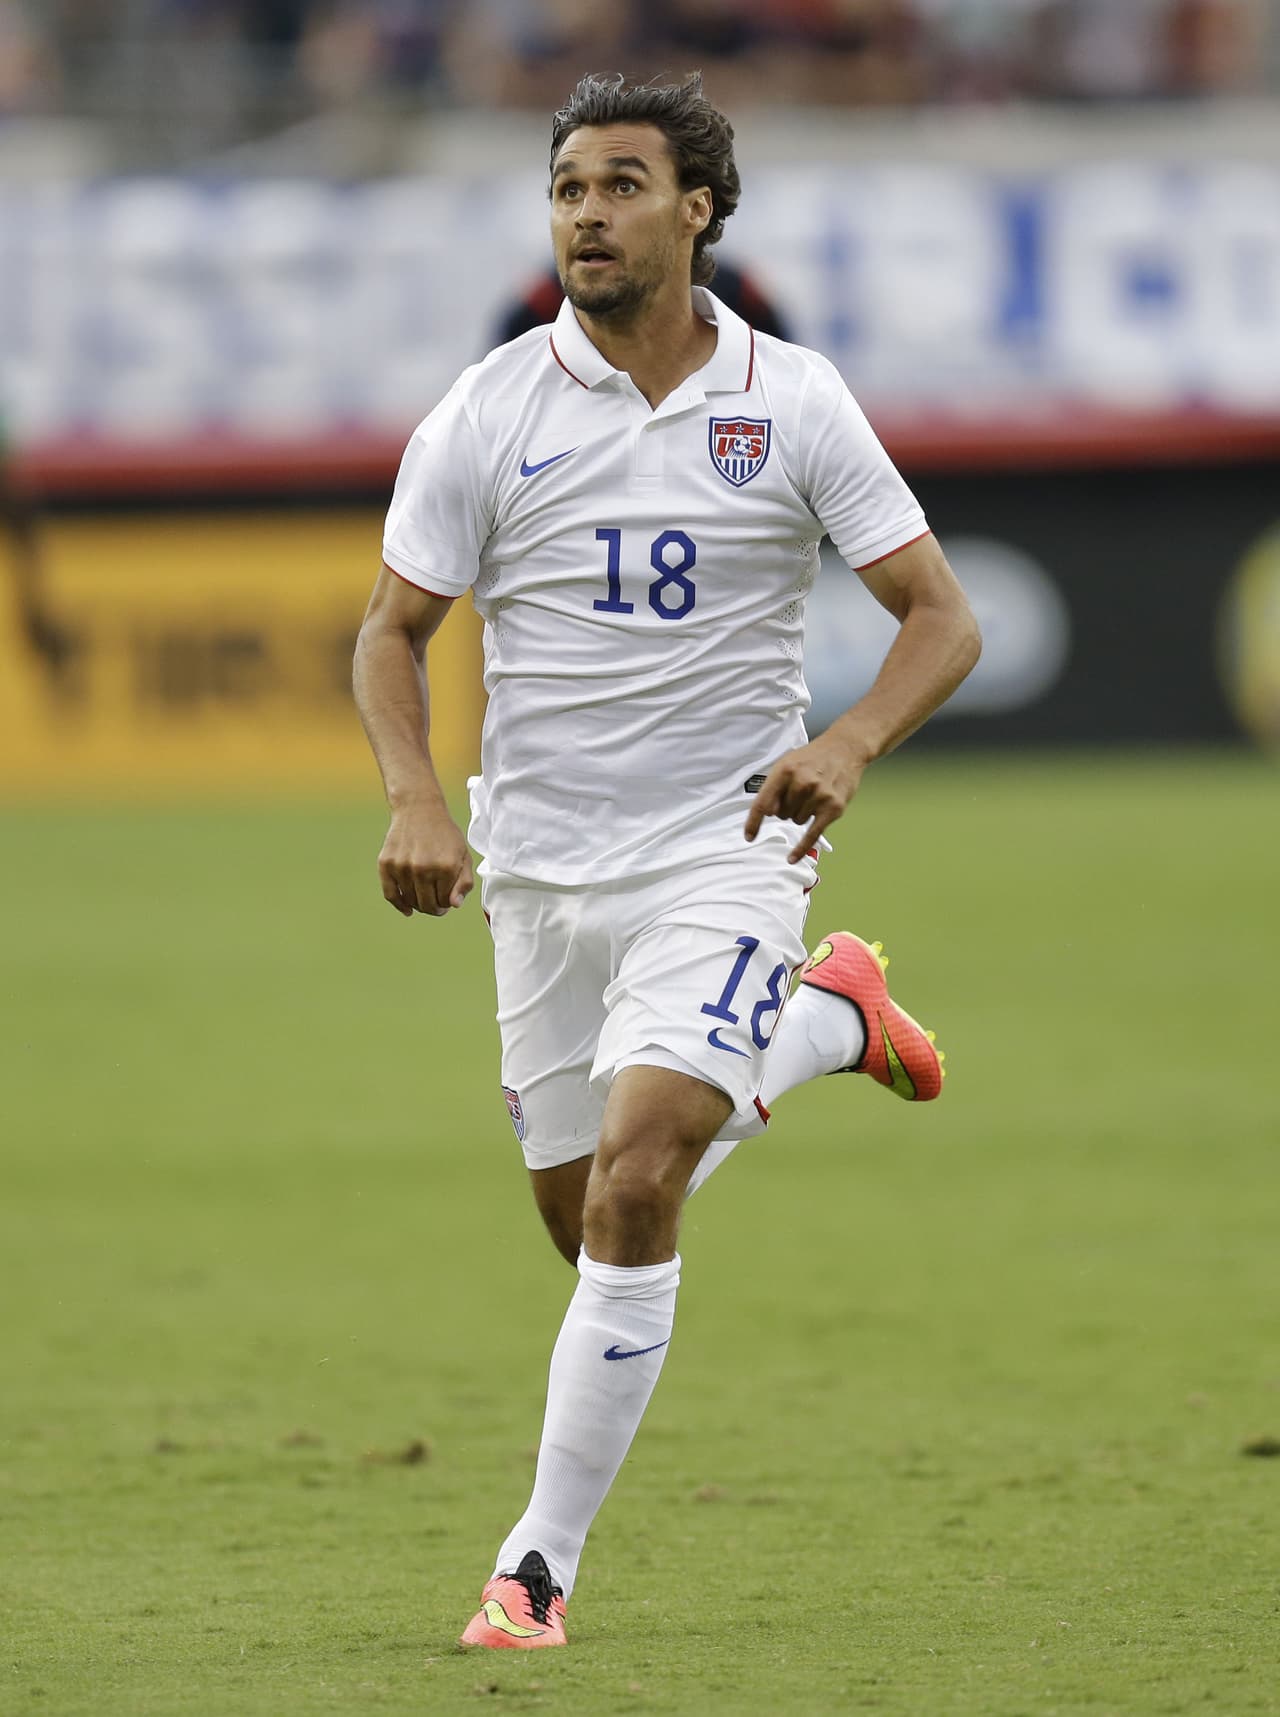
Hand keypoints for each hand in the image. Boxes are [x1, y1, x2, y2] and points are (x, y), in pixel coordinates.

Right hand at [378, 804, 474, 916]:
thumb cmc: (444, 834)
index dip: (446, 904)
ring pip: (410, 901)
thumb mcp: (463, 854)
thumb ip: (464, 881)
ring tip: (424, 897)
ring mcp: (402, 866)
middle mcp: (423, 868)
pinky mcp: (386, 864)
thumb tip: (454, 905)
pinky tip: (407, 909)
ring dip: (418, 904)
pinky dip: (399, 905)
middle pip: (427, 905)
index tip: (446, 899)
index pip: (445, 902)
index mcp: (446, 867)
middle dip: (433, 908)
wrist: (418, 808)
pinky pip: (390, 894)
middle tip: (436, 905)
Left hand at [743, 734, 867, 861]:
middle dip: (786, 808)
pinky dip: (801, 848)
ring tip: (813, 795)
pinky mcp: (833, 808)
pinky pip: (811, 834)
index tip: (748, 836)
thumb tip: (768, 813)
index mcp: (785, 771)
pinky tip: (792, 859)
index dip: (753, 822)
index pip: (763, 803)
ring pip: (796, 821)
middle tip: (800, 792)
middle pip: (781, 814)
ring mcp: (819, 796)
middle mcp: (802, 783)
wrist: (845, 749)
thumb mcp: (787, 764)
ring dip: (801, 814)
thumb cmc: (812, 758)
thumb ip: (774, 787)